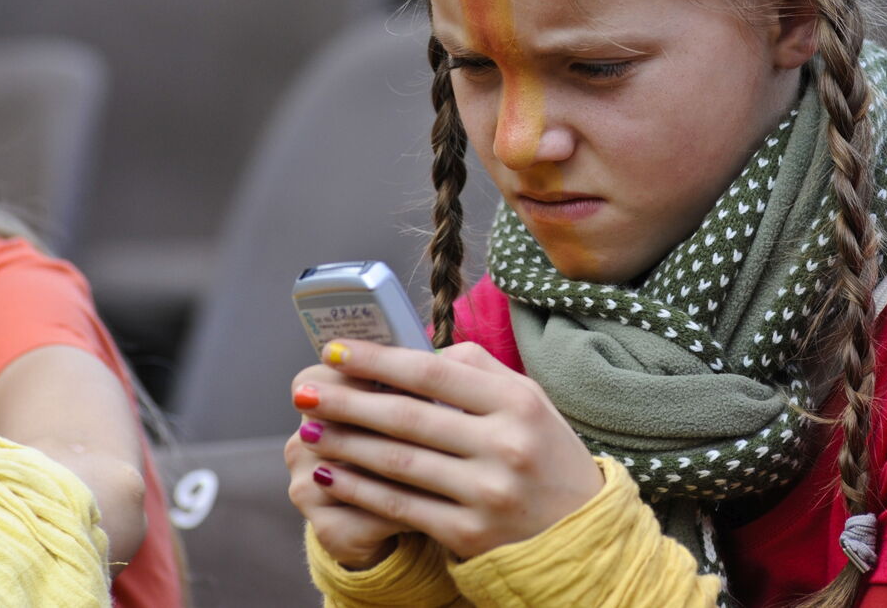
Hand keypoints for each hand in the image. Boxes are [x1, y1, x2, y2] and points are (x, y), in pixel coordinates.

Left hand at [291, 340, 603, 558]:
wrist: (580, 534)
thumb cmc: (546, 456)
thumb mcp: (530, 402)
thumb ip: (478, 371)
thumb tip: (416, 352)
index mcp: (518, 402)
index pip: (434, 373)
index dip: (378, 360)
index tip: (335, 351)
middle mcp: (505, 445)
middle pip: (408, 417)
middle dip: (348, 401)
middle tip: (306, 390)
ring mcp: (487, 492)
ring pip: (399, 463)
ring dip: (346, 445)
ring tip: (312, 430)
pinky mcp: (469, 533)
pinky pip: (402, 506)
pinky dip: (360, 489)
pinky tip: (332, 474)